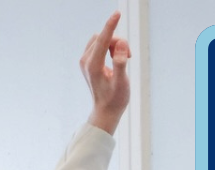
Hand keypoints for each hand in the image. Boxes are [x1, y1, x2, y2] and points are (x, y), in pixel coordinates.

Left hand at [81, 12, 131, 134]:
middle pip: (102, 38)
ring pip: (100, 40)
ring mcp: (84, 60)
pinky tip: (115, 60)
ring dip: (114, 45)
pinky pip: (98, 45)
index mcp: (93, 65)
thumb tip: (121, 44)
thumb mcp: (122, 84)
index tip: (117, 13)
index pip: (103, 39)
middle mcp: (86, 60)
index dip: (111, 25)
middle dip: (117, 42)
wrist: (105, 111)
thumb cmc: (116, 100)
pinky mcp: (86, 61)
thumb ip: (121, 63)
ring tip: (123, 60)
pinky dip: (109, 48)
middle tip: (129, 57)